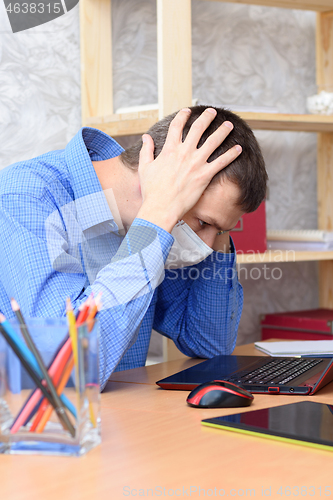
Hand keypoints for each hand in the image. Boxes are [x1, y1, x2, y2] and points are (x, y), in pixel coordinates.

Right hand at [136, 108, 241, 231]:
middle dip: (206, 117)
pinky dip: (231, 154)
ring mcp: (196, 163)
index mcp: (169, 149)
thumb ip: (146, 150)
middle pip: (198, 128)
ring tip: (228, 126)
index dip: (182, 116)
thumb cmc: (151, 190)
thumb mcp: (145, 167)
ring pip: (213, 142)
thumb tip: (146, 137)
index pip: (177, 126)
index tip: (187, 111)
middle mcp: (184, 153)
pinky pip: (221, 162)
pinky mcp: (205, 175)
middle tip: (212, 112)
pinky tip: (239, 148)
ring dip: (222, 132)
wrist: (161, 207)